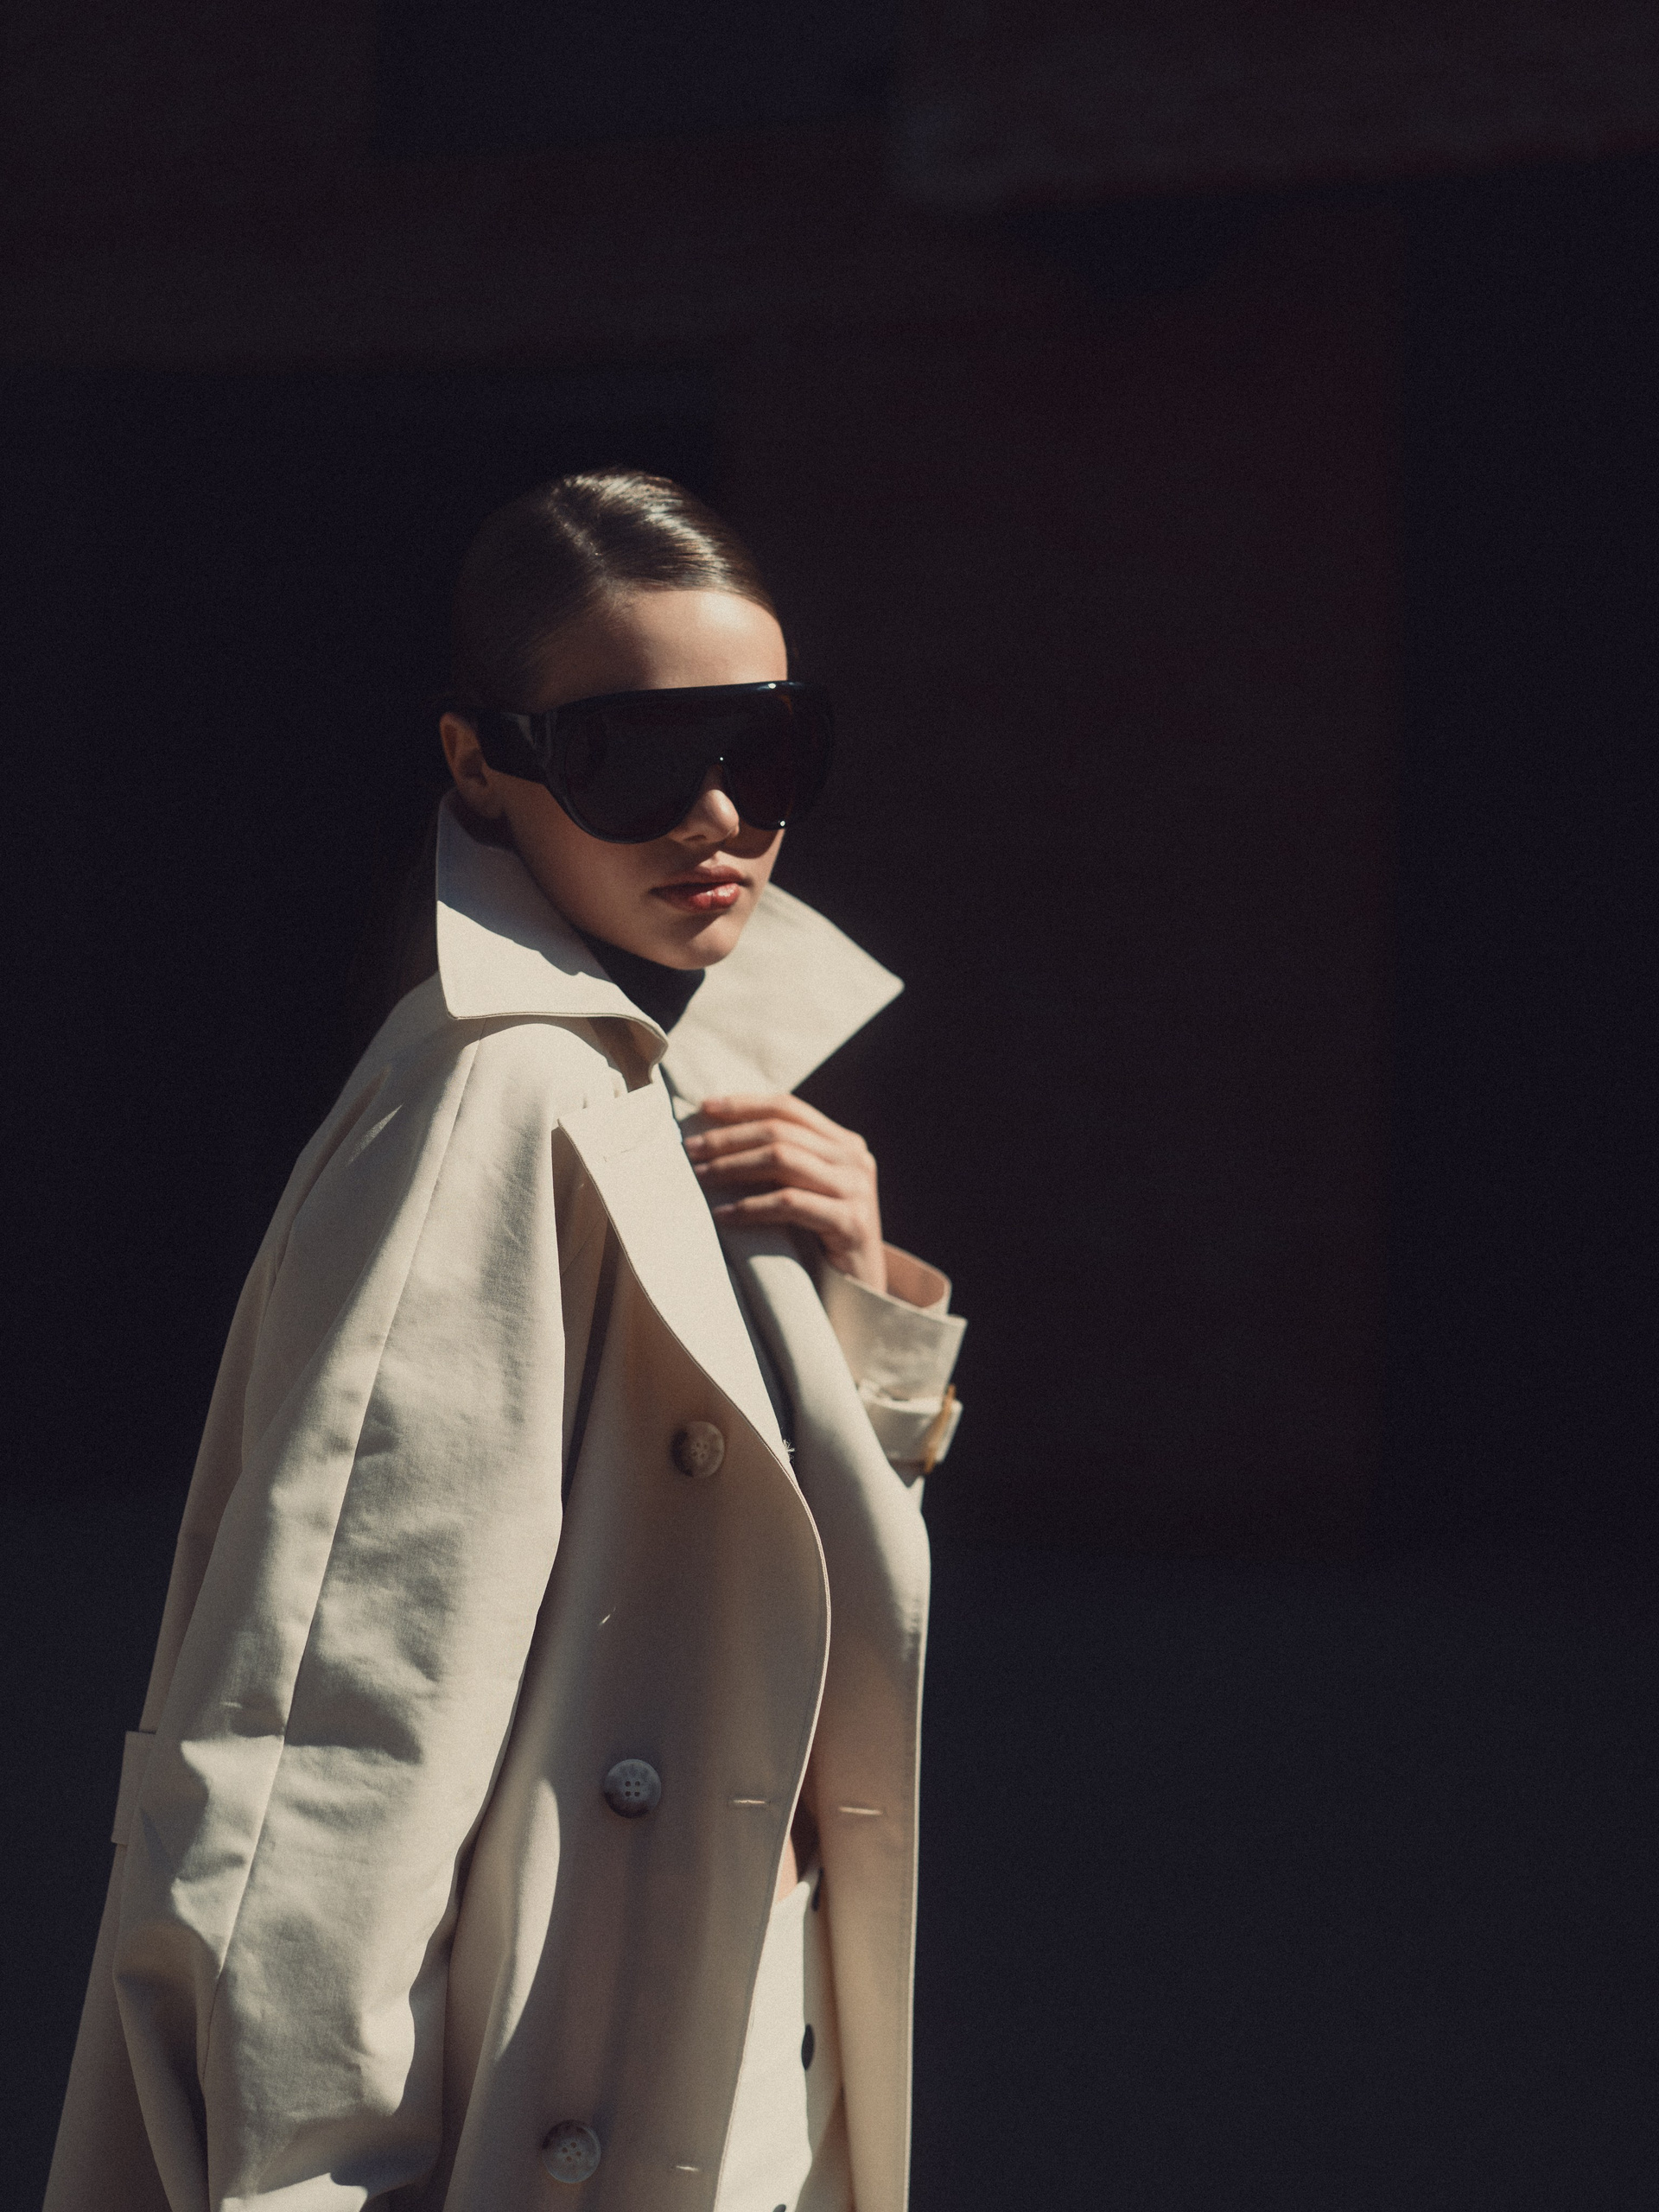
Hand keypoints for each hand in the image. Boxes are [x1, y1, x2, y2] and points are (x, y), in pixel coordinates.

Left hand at [683, 1094, 886, 1291]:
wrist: (860, 1291)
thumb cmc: (821, 1239)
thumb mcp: (809, 1190)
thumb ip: (786, 1161)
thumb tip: (718, 1138)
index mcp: (844, 1143)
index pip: (788, 1108)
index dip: (744, 1105)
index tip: (704, 1108)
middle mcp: (854, 1159)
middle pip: (780, 1132)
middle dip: (728, 1138)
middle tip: (690, 1149)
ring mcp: (855, 1189)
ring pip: (783, 1160)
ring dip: (733, 1166)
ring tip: (699, 1177)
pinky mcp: (850, 1222)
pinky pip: (789, 1203)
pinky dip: (750, 1207)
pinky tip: (723, 1214)